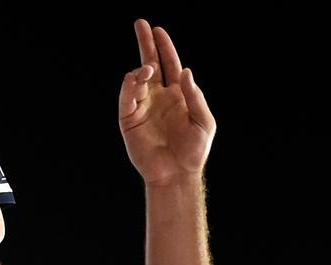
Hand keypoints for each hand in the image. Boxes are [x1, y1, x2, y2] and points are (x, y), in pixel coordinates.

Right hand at [120, 20, 215, 185]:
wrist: (177, 174)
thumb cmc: (194, 151)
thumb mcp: (204, 122)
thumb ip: (195, 96)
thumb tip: (185, 71)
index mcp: (177, 96)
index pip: (170, 65)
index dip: (164, 48)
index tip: (158, 30)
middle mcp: (158, 97)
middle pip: (150, 64)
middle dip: (145, 44)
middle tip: (141, 23)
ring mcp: (143, 106)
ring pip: (137, 79)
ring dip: (141, 70)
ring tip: (147, 69)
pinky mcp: (129, 119)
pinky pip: (126, 97)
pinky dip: (130, 85)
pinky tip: (137, 78)